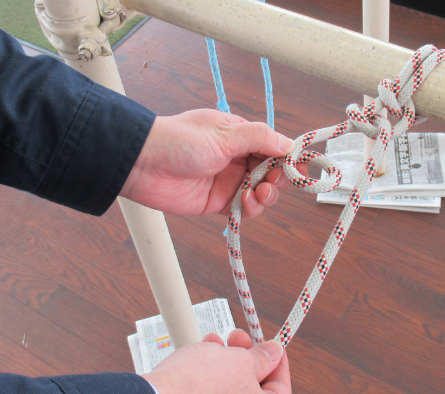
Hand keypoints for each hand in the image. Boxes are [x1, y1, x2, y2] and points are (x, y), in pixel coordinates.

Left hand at [121, 109, 306, 217]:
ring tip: (258, 194)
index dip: (289, 158)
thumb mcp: (224, 133)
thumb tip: (290, 145)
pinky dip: (251, 209)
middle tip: (274, 182)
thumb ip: (260, 138)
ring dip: (266, 196)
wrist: (142, 165)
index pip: (274, 146)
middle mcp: (236, 157)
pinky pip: (244, 209)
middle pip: (272, 172)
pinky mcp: (217, 202)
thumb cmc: (179, 141)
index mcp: (239, 135)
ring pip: (261, 193)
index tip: (302, 169)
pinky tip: (246, 203)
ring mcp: (228, 180)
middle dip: (279, 179)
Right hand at [142, 330, 290, 393]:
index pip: (282, 388)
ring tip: (211, 343)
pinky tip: (196, 361)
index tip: (269, 343)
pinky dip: (205, 385)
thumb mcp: (240, 361)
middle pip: (253, 392)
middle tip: (235, 337)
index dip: (276, 360)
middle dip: (243, 359)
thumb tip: (274, 354)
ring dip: (222, 367)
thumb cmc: (201, 388)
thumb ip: (262, 358)